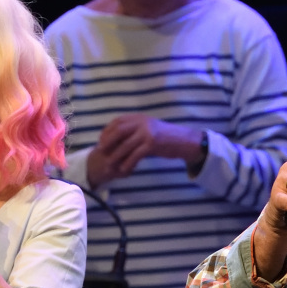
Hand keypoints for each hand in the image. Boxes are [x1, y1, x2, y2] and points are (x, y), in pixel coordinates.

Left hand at [87, 114, 205, 184]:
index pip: (117, 122)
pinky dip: (128, 162)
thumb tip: (120, 139)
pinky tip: (124, 169)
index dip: (107, 131)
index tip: (101, 141)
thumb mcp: (149, 129)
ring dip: (116, 155)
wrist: (185, 141)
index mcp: (139, 118)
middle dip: (108, 142)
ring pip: (126, 144)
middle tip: (101, 152)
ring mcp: (147, 133)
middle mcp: (142, 123)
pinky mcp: (152, 144)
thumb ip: (136, 131)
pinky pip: (136, 154)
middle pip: (118, 131)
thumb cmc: (167, 137)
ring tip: (109, 164)